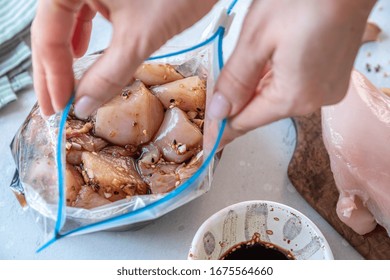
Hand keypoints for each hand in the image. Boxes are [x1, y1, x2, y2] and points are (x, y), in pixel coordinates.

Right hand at [31, 0, 216, 116]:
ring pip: (66, 21)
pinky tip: (82, 52)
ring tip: (66, 85)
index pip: (47, 35)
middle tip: (54, 105)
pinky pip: (84, 11)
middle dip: (52, 70)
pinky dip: (82, 35)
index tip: (58, 108)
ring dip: (65, 54)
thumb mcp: (140, 38)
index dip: (51, 77)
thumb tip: (84, 104)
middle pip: (51, 29)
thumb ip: (109, 73)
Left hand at [208, 0, 375, 145]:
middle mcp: (315, 99)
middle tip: (214, 99)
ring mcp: (326, 88)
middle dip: (237, 103)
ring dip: (255, 88)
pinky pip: (293, 86)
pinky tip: (265, 63)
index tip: (208, 137)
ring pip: (276, 98)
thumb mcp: (257, 38)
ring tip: (242, 70)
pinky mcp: (331, 76)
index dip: (221, 128)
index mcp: (295, 96)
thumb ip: (236, 79)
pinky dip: (273, 79)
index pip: (246, 123)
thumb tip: (219, 110)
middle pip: (261, 111)